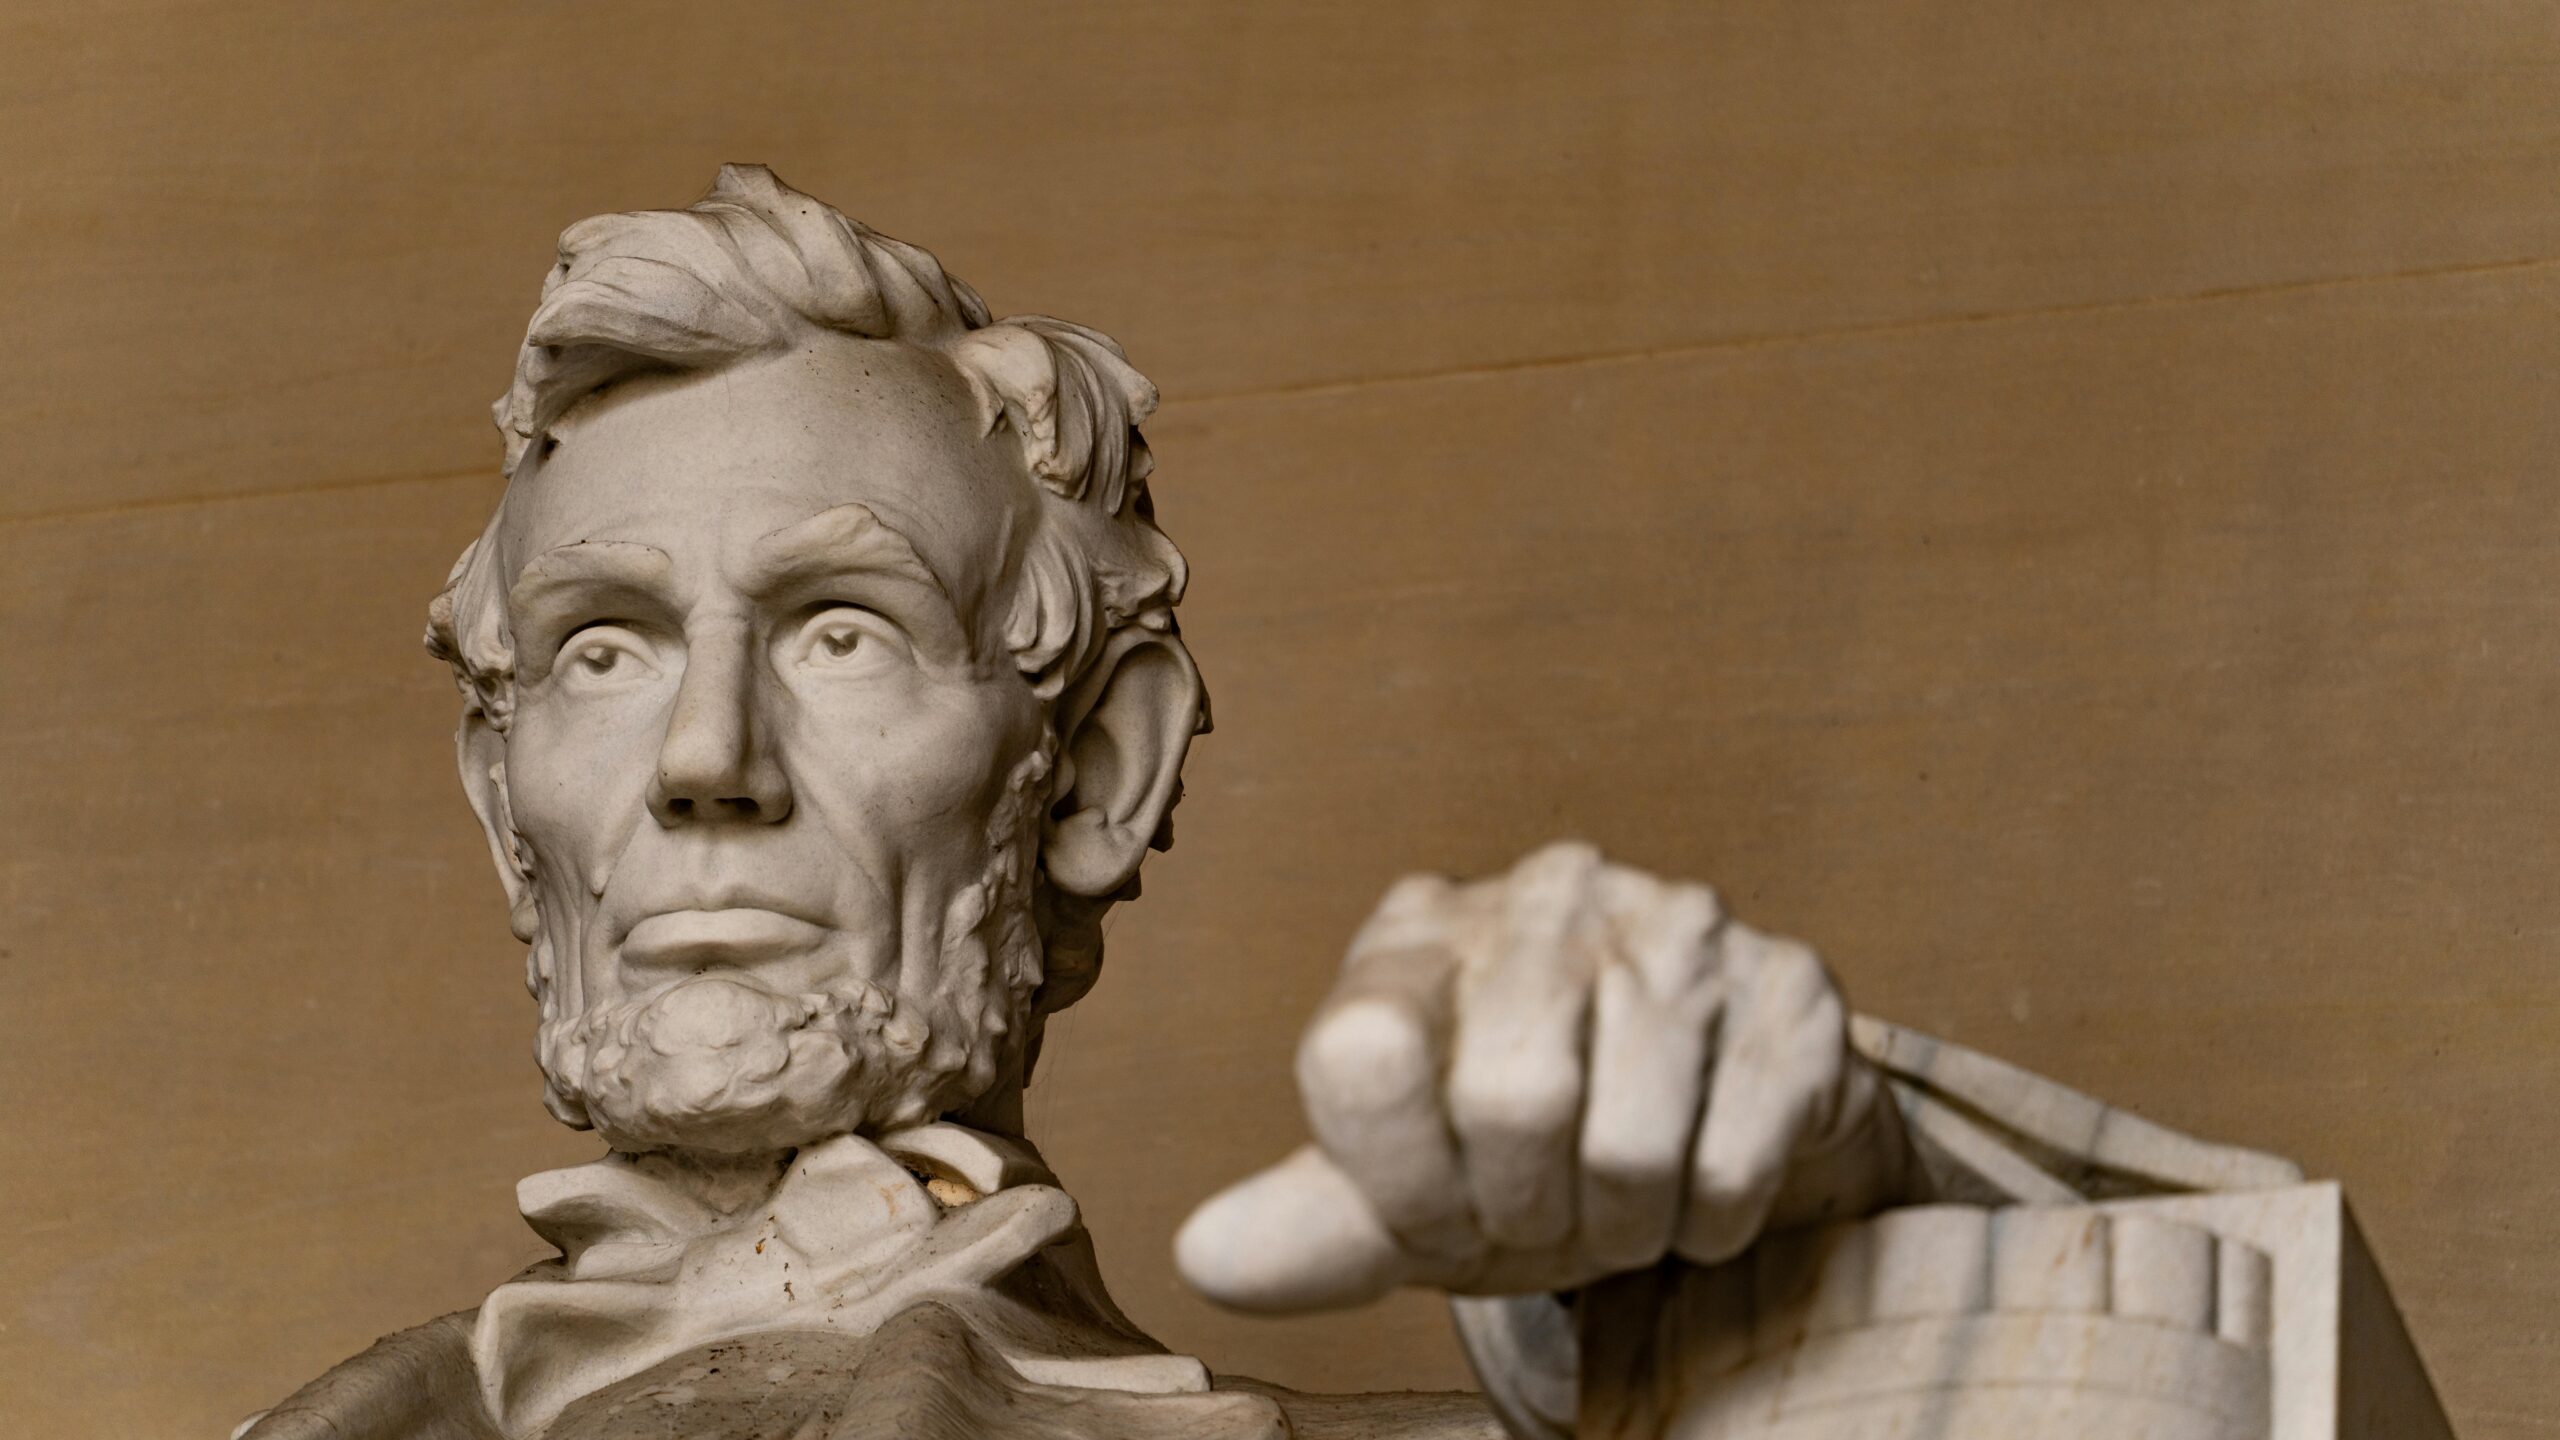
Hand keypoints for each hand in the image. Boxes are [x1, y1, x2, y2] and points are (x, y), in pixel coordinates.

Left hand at [1175, 841, 1902, 1312]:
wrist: (1700, 1119)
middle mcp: (1548, 893)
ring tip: (1619, 1202)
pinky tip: (1694, 1184)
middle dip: (1526, 1212)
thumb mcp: (1407, 1186)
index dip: (1399, 1181)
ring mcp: (1682, 924)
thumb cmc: (1528, 1150)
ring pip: (1629, 1149)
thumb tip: (1206, 1255)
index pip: (1361, 1055)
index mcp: (1421, 930)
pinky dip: (1707, 1224)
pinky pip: (1734, 1165)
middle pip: (1510, 1104)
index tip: (1435, 1212)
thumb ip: (1308, 1223)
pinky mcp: (1792, 987)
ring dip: (1620, 1228)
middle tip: (1545, 1214)